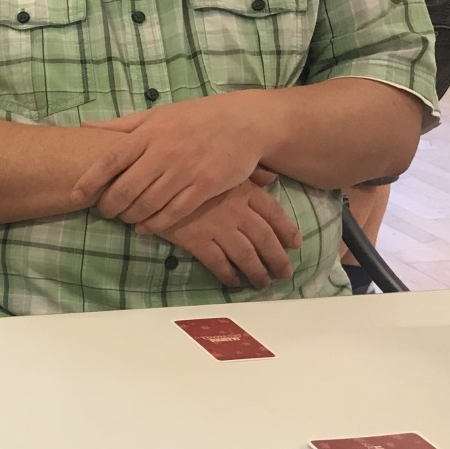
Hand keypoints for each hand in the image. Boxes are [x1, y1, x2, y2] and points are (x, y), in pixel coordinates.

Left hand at [71, 92, 284, 231]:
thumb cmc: (195, 118)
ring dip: (130, 217)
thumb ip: (121, 125)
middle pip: (125, 189)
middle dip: (109, 206)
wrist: (245, 122)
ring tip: (125, 219)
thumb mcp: (157, 115)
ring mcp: (185, 170)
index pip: (110, 161)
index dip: (89, 181)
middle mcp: (164, 152)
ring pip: (147, 204)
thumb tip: (83, 125)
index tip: (75, 196)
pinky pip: (173, 213)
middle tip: (104, 212)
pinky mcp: (205, 186)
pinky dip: (155, 224)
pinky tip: (146, 227)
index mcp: (148, 133)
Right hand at [155, 179, 303, 288]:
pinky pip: (218, 262)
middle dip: (277, 259)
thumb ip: (249, 172)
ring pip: (245, 254)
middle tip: (284, 273)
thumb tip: (272, 178)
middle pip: (264, 239)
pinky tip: (233, 282)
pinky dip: (228, 274)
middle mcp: (236, 211)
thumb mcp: (222, 165)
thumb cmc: (187, 169)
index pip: (273, 213)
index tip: (296, 244)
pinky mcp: (197, 241)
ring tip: (262, 283)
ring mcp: (217, 227)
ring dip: (256, 272)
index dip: (287, 230)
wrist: (153, 179)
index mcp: (244, 191)